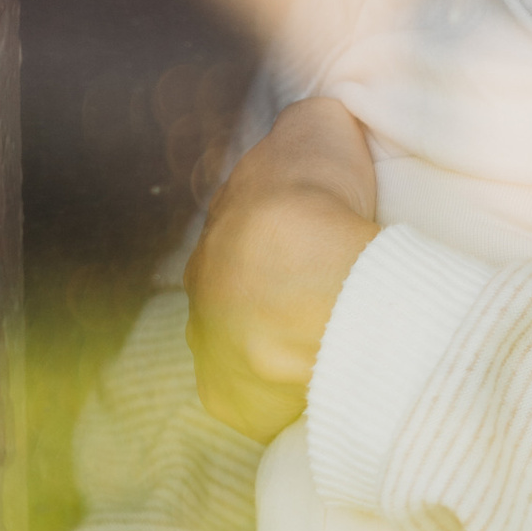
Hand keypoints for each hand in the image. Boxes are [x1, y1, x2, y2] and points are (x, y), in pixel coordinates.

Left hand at [189, 99, 378, 440]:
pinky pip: (260, 404)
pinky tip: (321, 392)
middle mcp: (201, 288)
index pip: (249, 238)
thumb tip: (316, 126)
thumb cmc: (312, 197)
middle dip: (277, 300)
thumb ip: (311, 128)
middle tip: (328, 304)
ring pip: (244, 351)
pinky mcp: (231, 401)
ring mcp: (210, 348)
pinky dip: (286, 400)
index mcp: (220, 228)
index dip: (289, 243)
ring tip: (330, 350)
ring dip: (278, 350)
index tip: (323, 252)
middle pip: (239, 296)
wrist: (305, 272)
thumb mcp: (318, 127)